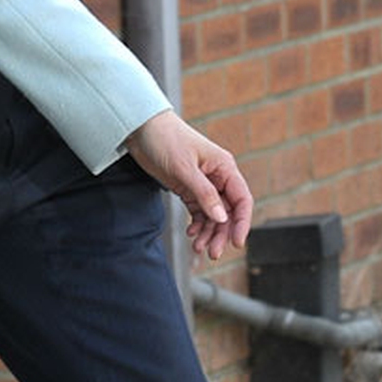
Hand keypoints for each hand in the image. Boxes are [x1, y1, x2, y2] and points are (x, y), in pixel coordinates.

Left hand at [124, 111, 253, 259]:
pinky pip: (198, 211)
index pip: (242, 200)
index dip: (242, 223)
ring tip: (197, 247)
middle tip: (211, 253)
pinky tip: (191, 234)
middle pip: (227, 212)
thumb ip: (203, 193)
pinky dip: (197, 224)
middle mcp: (217, 177)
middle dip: (221, 233)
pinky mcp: (188, 188)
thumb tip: (222, 218)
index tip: (237, 243)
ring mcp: (203, 184)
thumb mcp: (183, 167)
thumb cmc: (164, 139)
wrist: (139, 128)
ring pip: (213, 215)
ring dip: (208, 232)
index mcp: (224, 167)